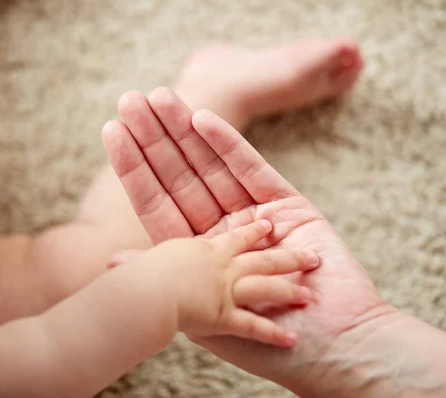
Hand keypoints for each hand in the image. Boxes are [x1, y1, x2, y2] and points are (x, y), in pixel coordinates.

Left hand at [102, 88, 395, 392]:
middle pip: (182, 178)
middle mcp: (222, 231)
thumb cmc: (267, 345)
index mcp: (198, 255)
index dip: (135, 168)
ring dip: (185, 131)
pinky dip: (227, 145)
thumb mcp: (204, 313)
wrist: (335, 348)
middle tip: (131, 99)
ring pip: (212, 167)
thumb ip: (163, 276)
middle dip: (156, 139)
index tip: (111, 131)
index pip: (158, 203)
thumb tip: (110, 260)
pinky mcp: (288, 205)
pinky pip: (252, 169)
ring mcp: (254, 216)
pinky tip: (201, 120)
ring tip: (159, 98)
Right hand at [130, 220, 319, 346]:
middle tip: (313, 259)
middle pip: (264, 260)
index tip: (270, 225)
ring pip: (267, 287)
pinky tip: (291, 340)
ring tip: (308, 297)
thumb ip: (138, 263)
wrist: (146, 293)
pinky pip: (254, 328)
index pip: (238, 238)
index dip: (256, 231)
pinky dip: (271, 335)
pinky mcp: (227, 318)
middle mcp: (224, 268)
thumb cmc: (141, 275)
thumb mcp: (145, 265)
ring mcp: (228, 292)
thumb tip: (114, 262)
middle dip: (289, 258)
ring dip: (289, 291)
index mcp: (207, 251)